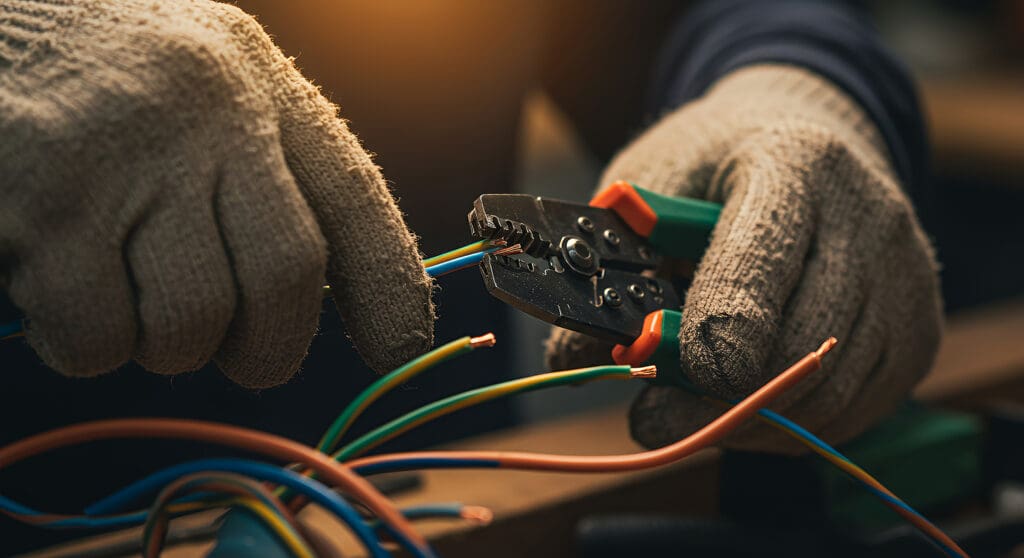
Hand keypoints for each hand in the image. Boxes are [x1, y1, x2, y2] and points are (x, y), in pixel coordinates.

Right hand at [0, 1, 433, 387]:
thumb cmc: (86, 72)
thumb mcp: (198, 81)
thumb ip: (259, 163)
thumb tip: (310, 288)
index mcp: (253, 78)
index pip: (353, 194)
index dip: (388, 284)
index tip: (399, 347)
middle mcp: (207, 106)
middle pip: (290, 274)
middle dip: (271, 347)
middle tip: (243, 357)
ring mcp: (128, 152)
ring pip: (193, 320)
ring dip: (165, 346)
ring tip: (127, 300)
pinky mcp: (49, 203)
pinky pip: (99, 335)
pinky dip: (87, 346)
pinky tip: (58, 292)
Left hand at [547, 65, 940, 451]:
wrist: (807, 137)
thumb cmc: (712, 168)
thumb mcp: (645, 190)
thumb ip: (611, 268)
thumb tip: (576, 360)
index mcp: (793, 162)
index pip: (758, 266)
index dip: (704, 335)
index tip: (649, 371)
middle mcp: (869, 218)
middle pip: (799, 349)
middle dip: (714, 397)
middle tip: (650, 412)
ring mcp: (906, 278)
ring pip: (827, 396)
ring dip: (745, 420)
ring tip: (690, 403)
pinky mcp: (920, 330)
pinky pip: (853, 412)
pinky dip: (787, 425)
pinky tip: (743, 399)